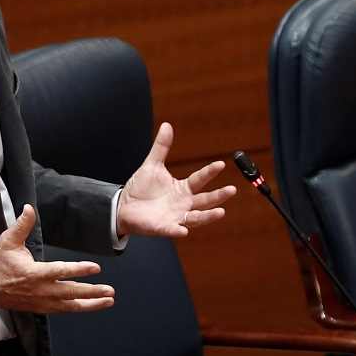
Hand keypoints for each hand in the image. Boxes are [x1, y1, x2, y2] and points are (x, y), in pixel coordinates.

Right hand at [0, 204, 114, 312]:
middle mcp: (41, 290)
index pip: (61, 272)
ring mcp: (42, 301)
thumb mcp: (8, 241)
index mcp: (34, 273)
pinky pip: (64, 310)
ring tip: (108, 300)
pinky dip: (79, 308)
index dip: (79, 270)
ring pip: (70, 305)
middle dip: (92, 292)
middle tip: (109, 290)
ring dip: (91, 304)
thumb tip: (29, 208)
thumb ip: (22, 225)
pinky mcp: (42, 308)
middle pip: (71, 292)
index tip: (95, 268)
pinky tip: (91, 305)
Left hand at [116, 122, 236, 237]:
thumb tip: (167, 125)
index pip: (199, 179)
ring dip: (208, 216)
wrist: (124, 207)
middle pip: (205, 200)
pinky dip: (177, 231)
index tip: (221, 163)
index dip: (209, 172)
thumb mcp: (152, 165)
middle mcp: (183, 204)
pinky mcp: (162, 227)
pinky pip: (172, 230)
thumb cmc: (141, 188)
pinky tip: (183, 230)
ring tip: (221, 212)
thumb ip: (161, 147)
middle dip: (218, 196)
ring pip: (196, 218)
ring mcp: (175, 217)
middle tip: (232, 190)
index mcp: (182, 188)